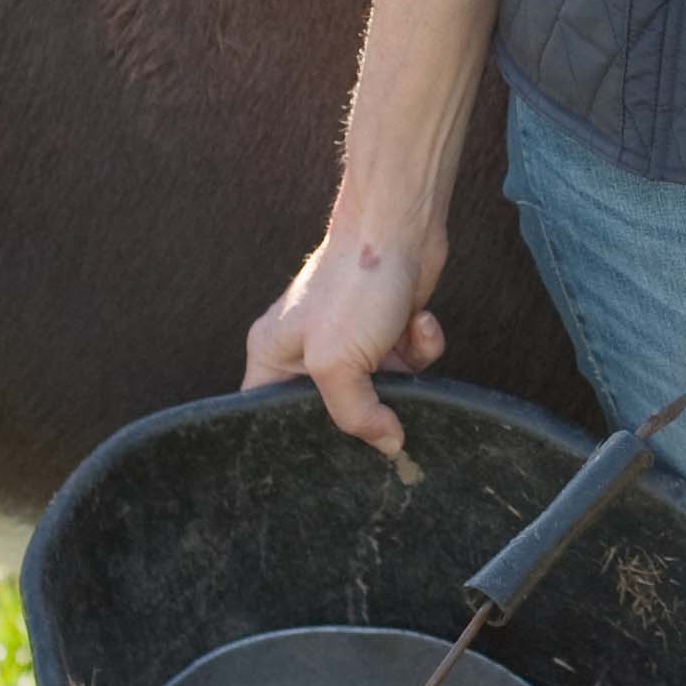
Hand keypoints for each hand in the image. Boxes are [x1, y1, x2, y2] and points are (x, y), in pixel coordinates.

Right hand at [244, 217, 446, 454]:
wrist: (401, 227)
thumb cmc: (352, 286)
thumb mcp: (338, 363)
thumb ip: (356, 415)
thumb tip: (390, 446)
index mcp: (273, 357)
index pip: (265, 415)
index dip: (290, 439)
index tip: (320, 458)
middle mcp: (307, 351)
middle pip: (333, 410)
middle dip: (365, 411)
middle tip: (384, 417)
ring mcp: (349, 340)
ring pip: (380, 390)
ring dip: (404, 375)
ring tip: (402, 343)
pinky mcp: (387, 330)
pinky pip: (407, 363)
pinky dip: (420, 347)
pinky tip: (420, 321)